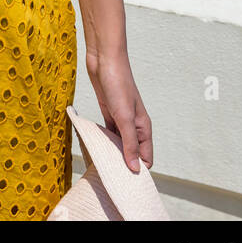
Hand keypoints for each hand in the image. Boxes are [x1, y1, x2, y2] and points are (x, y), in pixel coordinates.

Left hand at [85, 50, 152, 173]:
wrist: (104, 59)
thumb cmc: (118, 83)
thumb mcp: (124, 116)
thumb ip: (129, 143)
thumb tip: (135, 169)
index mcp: (143, 127)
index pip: (145, 158)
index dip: (138, 171)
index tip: (124, 183)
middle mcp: (133, 125)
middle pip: (132, 152)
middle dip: (123, 164)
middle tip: (110, 178)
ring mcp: (121, 118)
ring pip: (119, 143)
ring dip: (113, 153)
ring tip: (102, 168)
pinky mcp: (109, 112)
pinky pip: (108, 133)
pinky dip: (104, 141)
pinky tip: (96, 149)